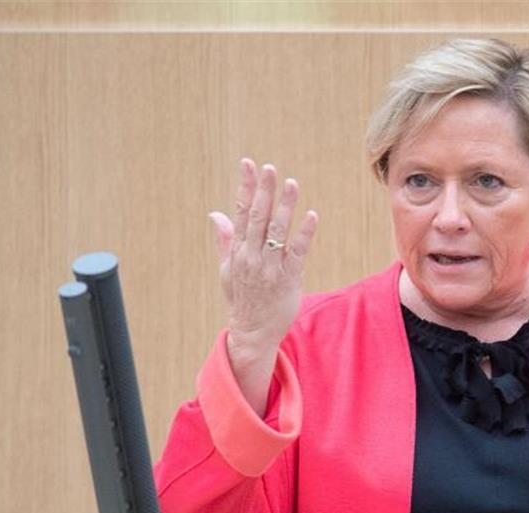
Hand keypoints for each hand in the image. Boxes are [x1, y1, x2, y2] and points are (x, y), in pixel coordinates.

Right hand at [209, 158, 318, 357]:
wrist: (253, 332)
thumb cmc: (242, 299)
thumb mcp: (227, 269)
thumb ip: (225, 240)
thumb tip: (216, 214)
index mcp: (238, 251)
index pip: (240, 212)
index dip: (244, 187)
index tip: (248, 164)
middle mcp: (252, 256)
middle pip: (258, 217)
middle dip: (264, 190)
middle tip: (270, 167)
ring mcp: (270, 267)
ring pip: (277, 231)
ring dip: (285, 206)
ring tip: (292, 183)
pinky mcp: (289, 278)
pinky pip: (298, 253)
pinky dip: (304, 233)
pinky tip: (312, 215)